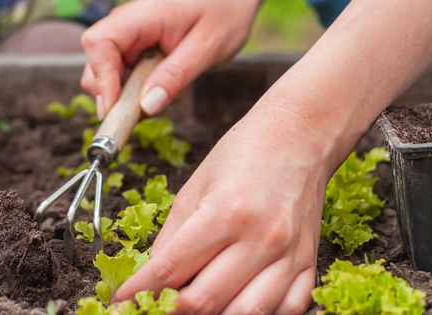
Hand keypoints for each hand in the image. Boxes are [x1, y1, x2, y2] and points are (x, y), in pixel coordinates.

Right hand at [80, 0, 256, 117]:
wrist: (226, 1)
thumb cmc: (221, 18)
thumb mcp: (207, 49)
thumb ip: (176, 76)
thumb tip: (146, 107)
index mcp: (140, 16)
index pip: (98, 42)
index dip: (101, 78)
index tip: (115, 108)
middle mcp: (124, 25)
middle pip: (95, 66)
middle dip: (116, 96)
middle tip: (152, 108)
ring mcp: (126, 39)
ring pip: (106, 79)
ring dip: (130, 98)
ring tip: (169, 91)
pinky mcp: (131, 53)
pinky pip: (122, 81)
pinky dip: (138, 94)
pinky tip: (166, 86)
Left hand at [114, 101, 325, 313]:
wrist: (299, 135)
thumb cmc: (244, 153)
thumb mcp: (195, 185)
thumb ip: (172, 235)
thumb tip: (150, 275)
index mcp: (224, 212)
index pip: (170, 269)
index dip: (139, 292)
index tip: (121, 302)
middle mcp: (260, 238)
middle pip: (205, 301)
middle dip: (170, 310)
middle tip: (152, 308)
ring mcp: (290, 255)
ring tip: (189, 309)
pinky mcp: (309, 263)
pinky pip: (289, 310)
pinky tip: (236, 306)